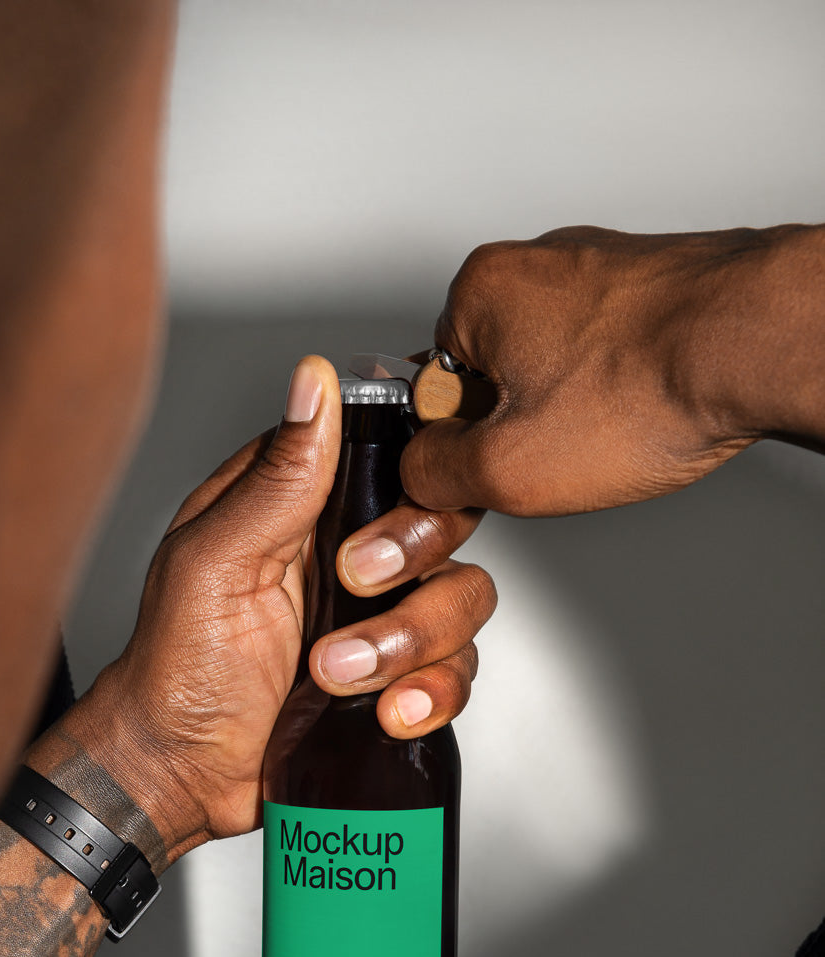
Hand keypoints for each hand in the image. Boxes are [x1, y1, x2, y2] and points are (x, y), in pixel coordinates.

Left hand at [71, 356, 495, 860]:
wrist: (180, 774)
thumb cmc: (173, 668)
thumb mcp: (214, 561)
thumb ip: (277, 478)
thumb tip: (313, 381)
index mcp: (303, 505)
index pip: (396, 454)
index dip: (414, 481)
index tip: (392, 512)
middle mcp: (350, 553)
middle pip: (448, 525)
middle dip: (414, 567)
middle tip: (350, 592)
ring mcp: (378, 618)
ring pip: (462, 602)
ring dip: (412, 645)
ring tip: (338, 677)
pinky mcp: (395, 680)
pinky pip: (458, 673)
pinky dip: (434, 695)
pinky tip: (389, 714)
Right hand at [401, 224, 823, 516]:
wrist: (758, 346)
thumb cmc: (647, 388)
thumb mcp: (505, 468)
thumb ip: (434, 475)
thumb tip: (419, 473)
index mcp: (478, 290)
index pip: (430, 389)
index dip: (461, 445)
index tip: (494, 466)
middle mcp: (535, 260)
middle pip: (492, 374)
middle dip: (519, 425)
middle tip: (560, 452)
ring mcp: (598, 265)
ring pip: (554, 366)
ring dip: (574, 410)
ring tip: (612, 429)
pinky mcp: (650, 282)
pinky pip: (608, 353)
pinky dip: (620, 390)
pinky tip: (644, 411)